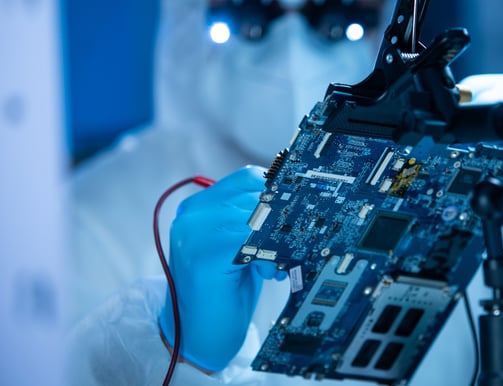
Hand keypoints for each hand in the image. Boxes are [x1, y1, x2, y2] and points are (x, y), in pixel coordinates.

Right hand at [158, 165, 284, 371]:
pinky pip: (251, 239)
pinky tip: (267, 273)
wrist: (198, 335)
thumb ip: (256, 220)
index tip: (299, 210)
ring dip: (275, 240)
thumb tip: (297, 201)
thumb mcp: (241, 244)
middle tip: (285, 249)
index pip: (248, 178)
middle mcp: (193, 213)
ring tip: (272, 266)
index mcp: (200, 205)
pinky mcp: (204, 254)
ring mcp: (194, 232)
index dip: (278, 193)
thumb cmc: (225, 289)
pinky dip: (269, 254)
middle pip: (255, 195)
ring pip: (256, 216)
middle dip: (279, 221)